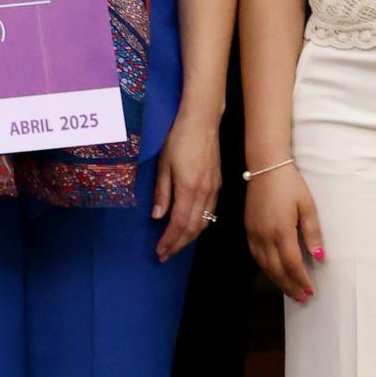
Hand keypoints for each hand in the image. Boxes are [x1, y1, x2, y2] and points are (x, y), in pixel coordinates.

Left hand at [152, 110, 222, 261]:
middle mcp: (205, 193)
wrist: (202, 121)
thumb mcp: (163, 164)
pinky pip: (210, 212)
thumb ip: (162, 192)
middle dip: (178, 245)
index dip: (169, 241)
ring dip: (189, 238)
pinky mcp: (218, 184)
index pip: (179, 224)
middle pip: (193, 228)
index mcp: (189, 189)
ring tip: (175, 245)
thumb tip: (157, 217)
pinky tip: (191, 227)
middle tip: (165, 255)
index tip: (159, 252)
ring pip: (204, 222)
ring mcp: (214, 189)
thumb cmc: (178, 139)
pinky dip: (200, 225)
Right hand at [246, 160, 324, 303]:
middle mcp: (264, 236)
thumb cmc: (290, 184)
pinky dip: (266, 269)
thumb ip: (313, 233)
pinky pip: (256, 256)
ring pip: (265, 266)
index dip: (301, 280)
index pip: (292, 264)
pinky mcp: (249, 229)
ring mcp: (254, 233)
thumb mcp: (307, 206)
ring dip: (278, 281)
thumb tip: (319, 257)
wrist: (266, 166)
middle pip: (277, 270)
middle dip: (290, 286)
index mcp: (281, 231)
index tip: (311, 291)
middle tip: (302, 298)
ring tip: (290, 291)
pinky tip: (274, 273)